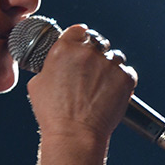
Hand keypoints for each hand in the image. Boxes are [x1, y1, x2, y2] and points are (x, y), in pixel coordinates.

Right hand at [26, 24, 137, 143]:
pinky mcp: (125, 77)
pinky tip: (110, 92)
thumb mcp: (37, 83)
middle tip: (90, 71)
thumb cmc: (52, 113)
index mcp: (64, 48)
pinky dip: (121, 80)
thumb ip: (49, 65)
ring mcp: (108, 64)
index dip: (79, 38)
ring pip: (114, 56)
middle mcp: (87, 52)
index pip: (78, 30)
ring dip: (109, 66)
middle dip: (95, 53)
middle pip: (97, 42)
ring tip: (101, 85)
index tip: (81, 47)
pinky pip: (126, 72)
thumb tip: (54, 63)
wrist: (75, 134)